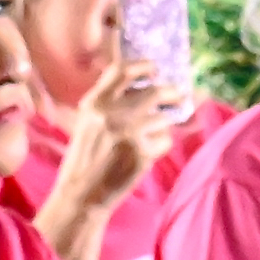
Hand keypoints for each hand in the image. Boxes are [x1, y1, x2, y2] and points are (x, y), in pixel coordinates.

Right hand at [60, 56, 175, 214]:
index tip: (155, 70)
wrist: (82, 193)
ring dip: (163, 124)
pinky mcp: (142, 152)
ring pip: (163, 117)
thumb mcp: (89, 121)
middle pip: (155, 91)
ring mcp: (129, 132)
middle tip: (176, 97)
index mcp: (95, 102)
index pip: (123, 70)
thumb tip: (147, 84)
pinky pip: (165, 140)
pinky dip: (160, 145)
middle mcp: (112, 113)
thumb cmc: (86, 156)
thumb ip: (110, 101)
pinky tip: (146, 154)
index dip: (144, 66)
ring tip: (152, 134)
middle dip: (171, 93)